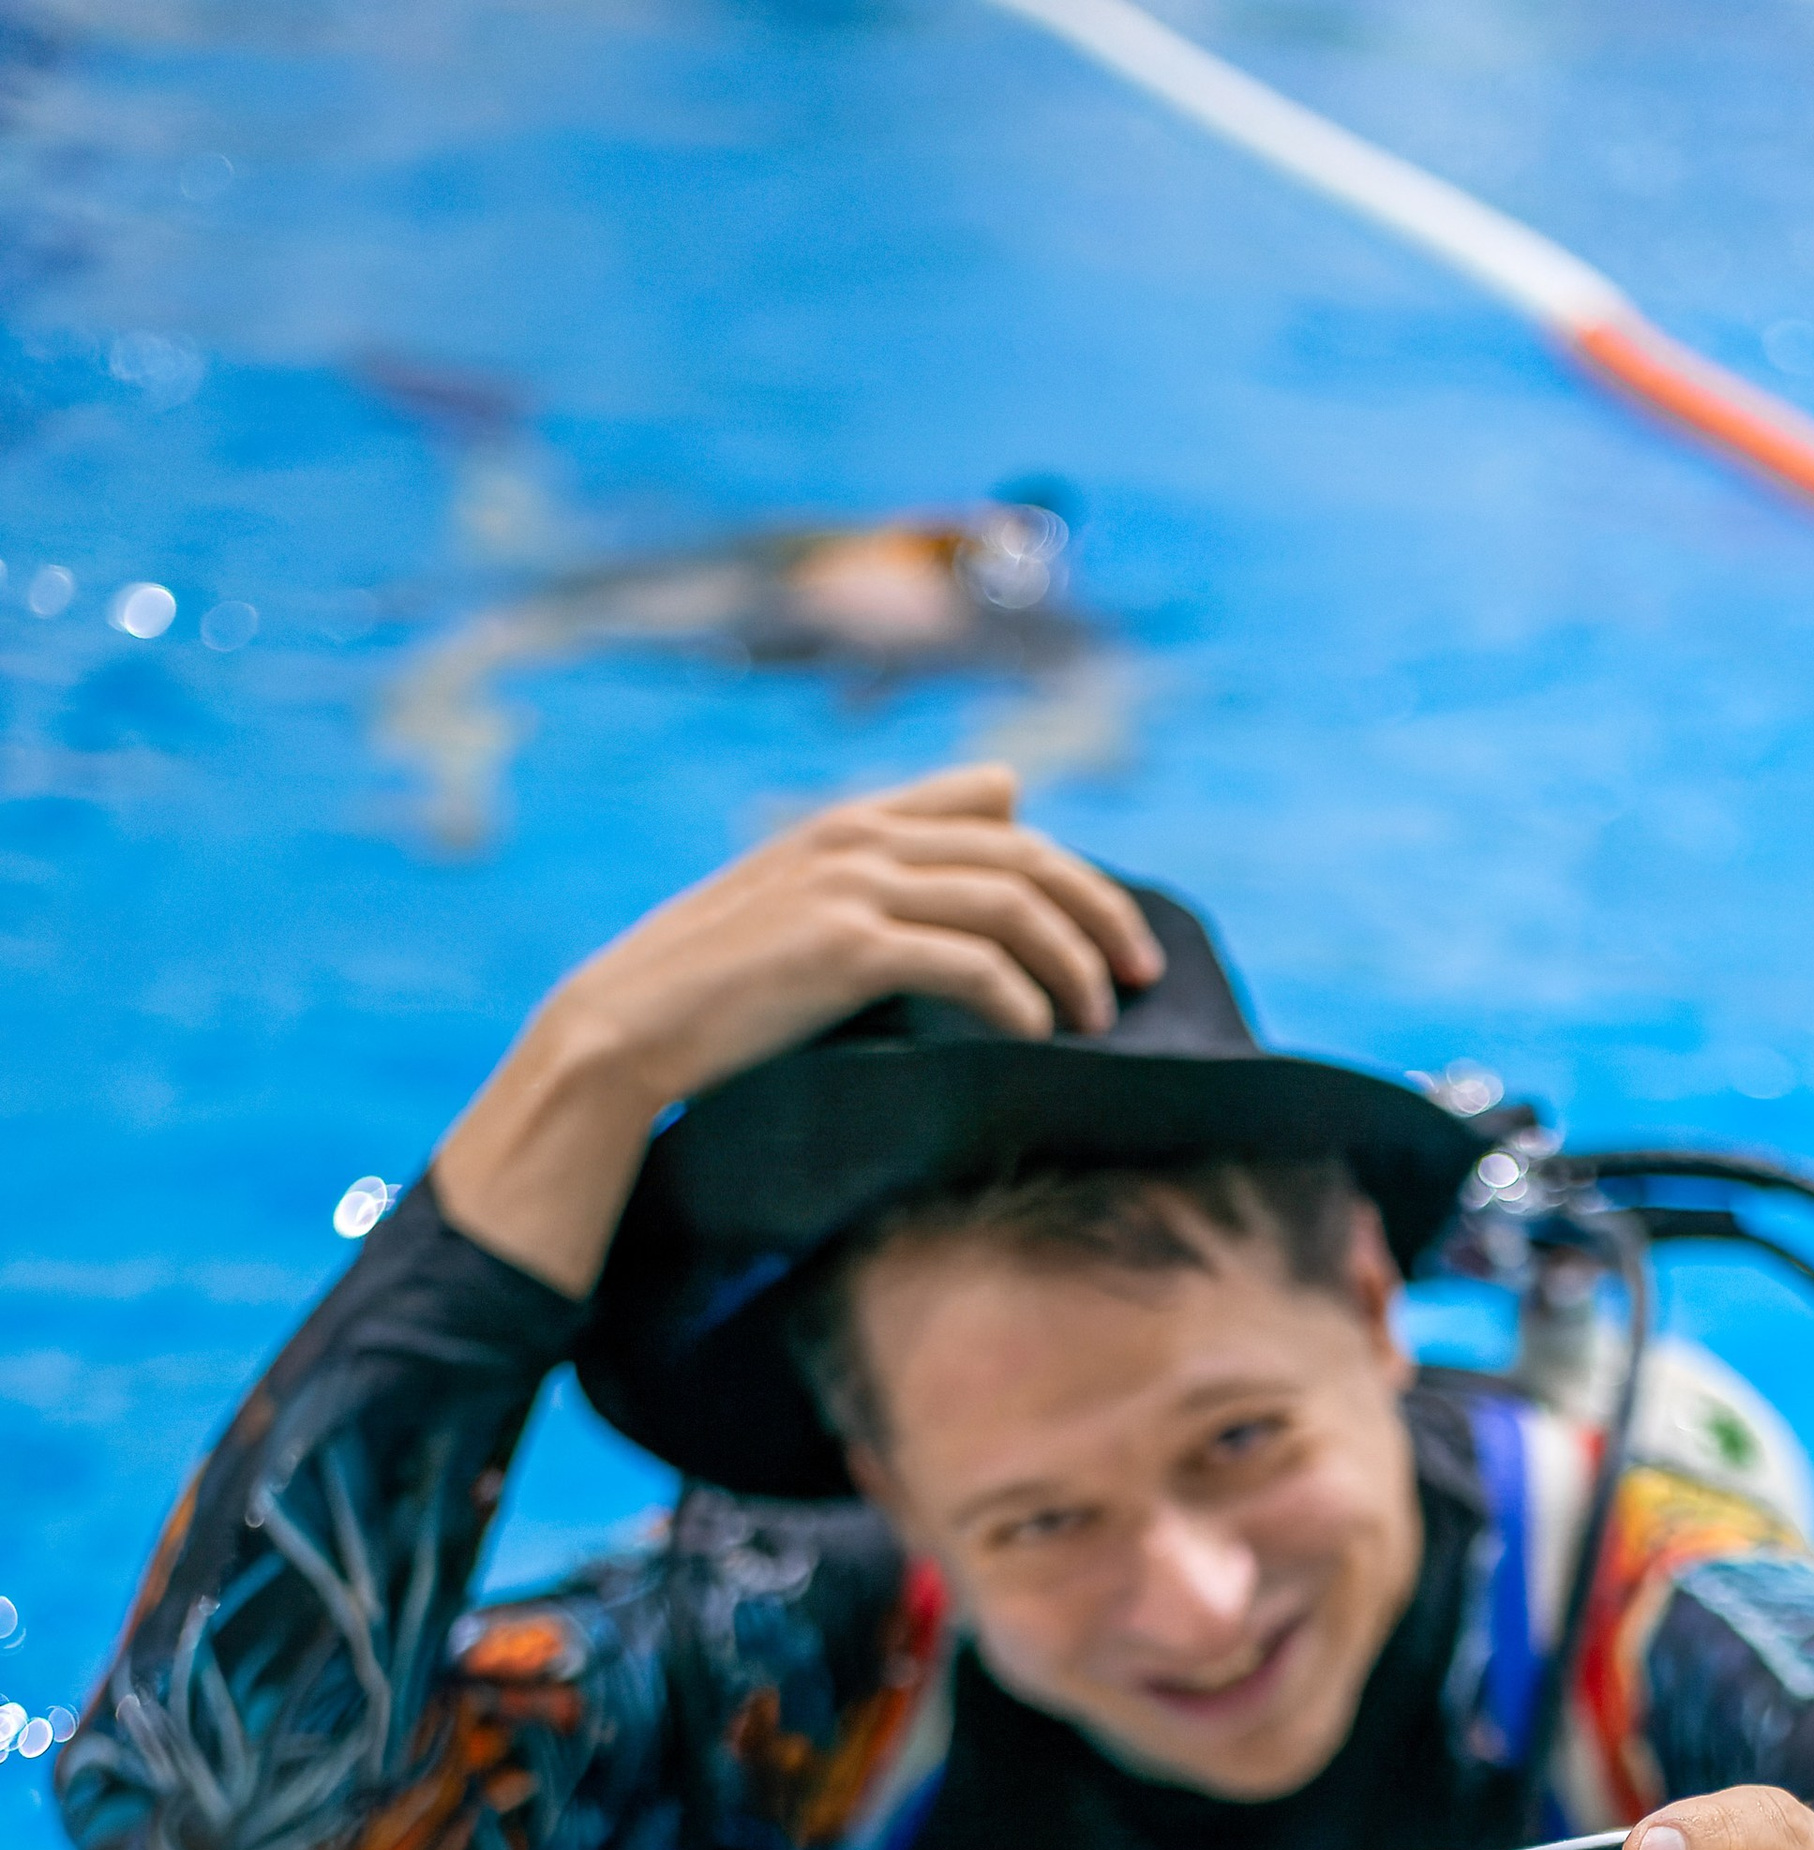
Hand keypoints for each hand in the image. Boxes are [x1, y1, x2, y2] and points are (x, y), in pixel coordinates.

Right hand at [433, 764, 1162, 1296]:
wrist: (625, 1031)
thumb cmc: (712, 992)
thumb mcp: (798, 915)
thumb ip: (885, 873)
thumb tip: (1003, 804)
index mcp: (848, 823)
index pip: (994, 810)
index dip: (1070, 864)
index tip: (1115, 930)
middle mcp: (856, 838)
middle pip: (1024, 852)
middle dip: (1100, 911)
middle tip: (1144, 975)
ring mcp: (850, 886)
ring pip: (1011, 902)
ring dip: (1073, 961)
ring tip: (1101, 1017)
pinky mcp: (844, 947)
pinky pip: (969, 962)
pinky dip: (1021, 998)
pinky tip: (1040, 1036)